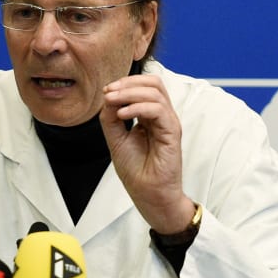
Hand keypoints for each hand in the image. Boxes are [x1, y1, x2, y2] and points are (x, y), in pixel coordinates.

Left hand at [100, 74, 195, 232]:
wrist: (148, 194)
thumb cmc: (136, 171)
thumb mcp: (116, 140)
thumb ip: (111, 118)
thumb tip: (108, 96)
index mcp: (149, 116)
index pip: (143, 86)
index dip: (124, 83)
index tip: (105, 91)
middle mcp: (161, 116)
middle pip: (153, 83)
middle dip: (128, 83)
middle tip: (109, 92)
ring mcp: (168, 123)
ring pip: (156, 92)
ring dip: (130, 93)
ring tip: (112, 102)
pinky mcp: (172, 133)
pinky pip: (159, 110)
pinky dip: (138, 107)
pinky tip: (122, 115)